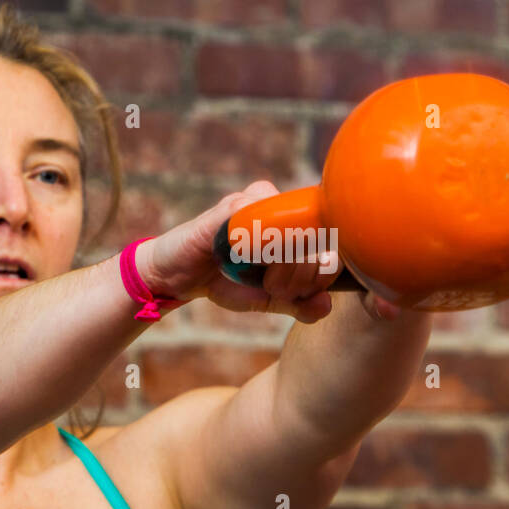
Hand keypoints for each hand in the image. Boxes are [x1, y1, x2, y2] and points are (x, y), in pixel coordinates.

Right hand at [136, 181, 366, 323]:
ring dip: (277, 268)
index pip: (331, 246)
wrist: (177, 276)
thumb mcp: (267, 300)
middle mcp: (281, 208)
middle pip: (315, 241)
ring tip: (254, 275)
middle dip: (297, 278)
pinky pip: (259, 224)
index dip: (318, 276)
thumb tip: (326, 305)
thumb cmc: (225, 281)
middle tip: (271, 288)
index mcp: (296, 226)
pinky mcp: (232, 206)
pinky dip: (251, 250)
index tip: (295, 294)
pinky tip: (234, 259)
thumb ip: (299, 304)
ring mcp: (257, 203)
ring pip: (292, 234)